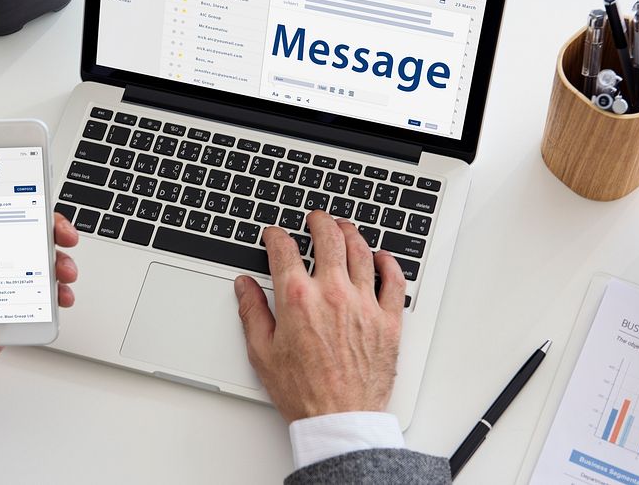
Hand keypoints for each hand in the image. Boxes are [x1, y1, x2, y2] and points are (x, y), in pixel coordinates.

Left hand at [0, 185, 79, 404]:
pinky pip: (38, 300)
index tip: (37, 200)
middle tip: (62, 235)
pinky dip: (56, 295)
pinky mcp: (7, 314)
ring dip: (58, 263)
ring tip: (65, 271)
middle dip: (50, 231)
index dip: (18, 204)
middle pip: (22, 237)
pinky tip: (60, 297)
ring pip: (36, 266)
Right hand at [234, 210, 405, 422]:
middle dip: (318, 222)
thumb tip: (244, 287)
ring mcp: (364, 305)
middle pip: (328, 239)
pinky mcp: (387, 320)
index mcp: (298, 300)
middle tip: (315, 218)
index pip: (285, 251)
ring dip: (350, 233)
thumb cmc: (303, 391)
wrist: (339, 419)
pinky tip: (381, 257)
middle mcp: (332, 294)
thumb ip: (252, 312)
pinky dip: (388, 263)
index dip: (276, 236)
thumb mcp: (262, 352)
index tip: (274, 235)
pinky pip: (394, 281)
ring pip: (361, 252)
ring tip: (344, 227)